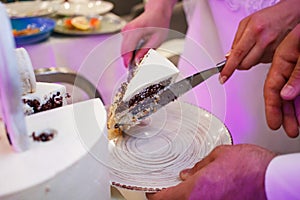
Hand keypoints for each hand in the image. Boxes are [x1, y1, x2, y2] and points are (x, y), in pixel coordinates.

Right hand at [121, 0, 176, 66]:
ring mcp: (126, 29)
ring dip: (128, 54)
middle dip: (128, 59)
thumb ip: (146, 51)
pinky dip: (129, 49)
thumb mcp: (157, 40)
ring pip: (123, 47)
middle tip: (134, 65)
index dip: (127, 60)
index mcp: (136, 31)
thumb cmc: (159, 22)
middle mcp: (128, 29)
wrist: (157, 11)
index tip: (129, 67)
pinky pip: (125, 43)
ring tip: (137, 58)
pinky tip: (136, 51)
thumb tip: (138, 60)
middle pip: (123, 49)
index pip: (127, 49)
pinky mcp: (126, 31)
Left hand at [147, 144, 275, 199]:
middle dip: (171, 193)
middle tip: (170, 184)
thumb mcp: (220, 155)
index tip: (151, 189)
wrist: (274, 180)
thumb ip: (201, 165)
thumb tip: (189, 173)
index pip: (162, 197)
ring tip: (190, 182)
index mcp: (195, 189)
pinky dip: (200, 196)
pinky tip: (207, 187)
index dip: (153, 193)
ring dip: (186, 194)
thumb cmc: (251, 167)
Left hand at [220, 0, 299, 82]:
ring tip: (254, 46)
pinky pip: (261, 62)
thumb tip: (229, 56)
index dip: (229, 68)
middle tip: (236, 59)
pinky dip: (257, 58)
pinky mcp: (276, 56)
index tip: (223, 76)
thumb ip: (236, 40)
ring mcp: (272, 50)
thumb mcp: (246, 23)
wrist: (290, 15)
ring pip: (253, 64)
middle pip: (245, 64)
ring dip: (249, 59)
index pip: (238, 54)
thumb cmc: (269, 17)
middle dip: (237, 64)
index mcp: (254, 31)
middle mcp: (264, 41)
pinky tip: (261, 48)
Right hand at [264, 24, 299, 137]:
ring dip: (292, 112)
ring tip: (295, 126)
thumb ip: (296, 74)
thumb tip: (284, 93)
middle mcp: (289, 66)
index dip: (271, 107)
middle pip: (280, 95)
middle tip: (285, 129)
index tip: (272, 122)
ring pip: (291, 95)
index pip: (272, 88)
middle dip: (282, 114)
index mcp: (283, 59)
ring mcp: (297, 69)